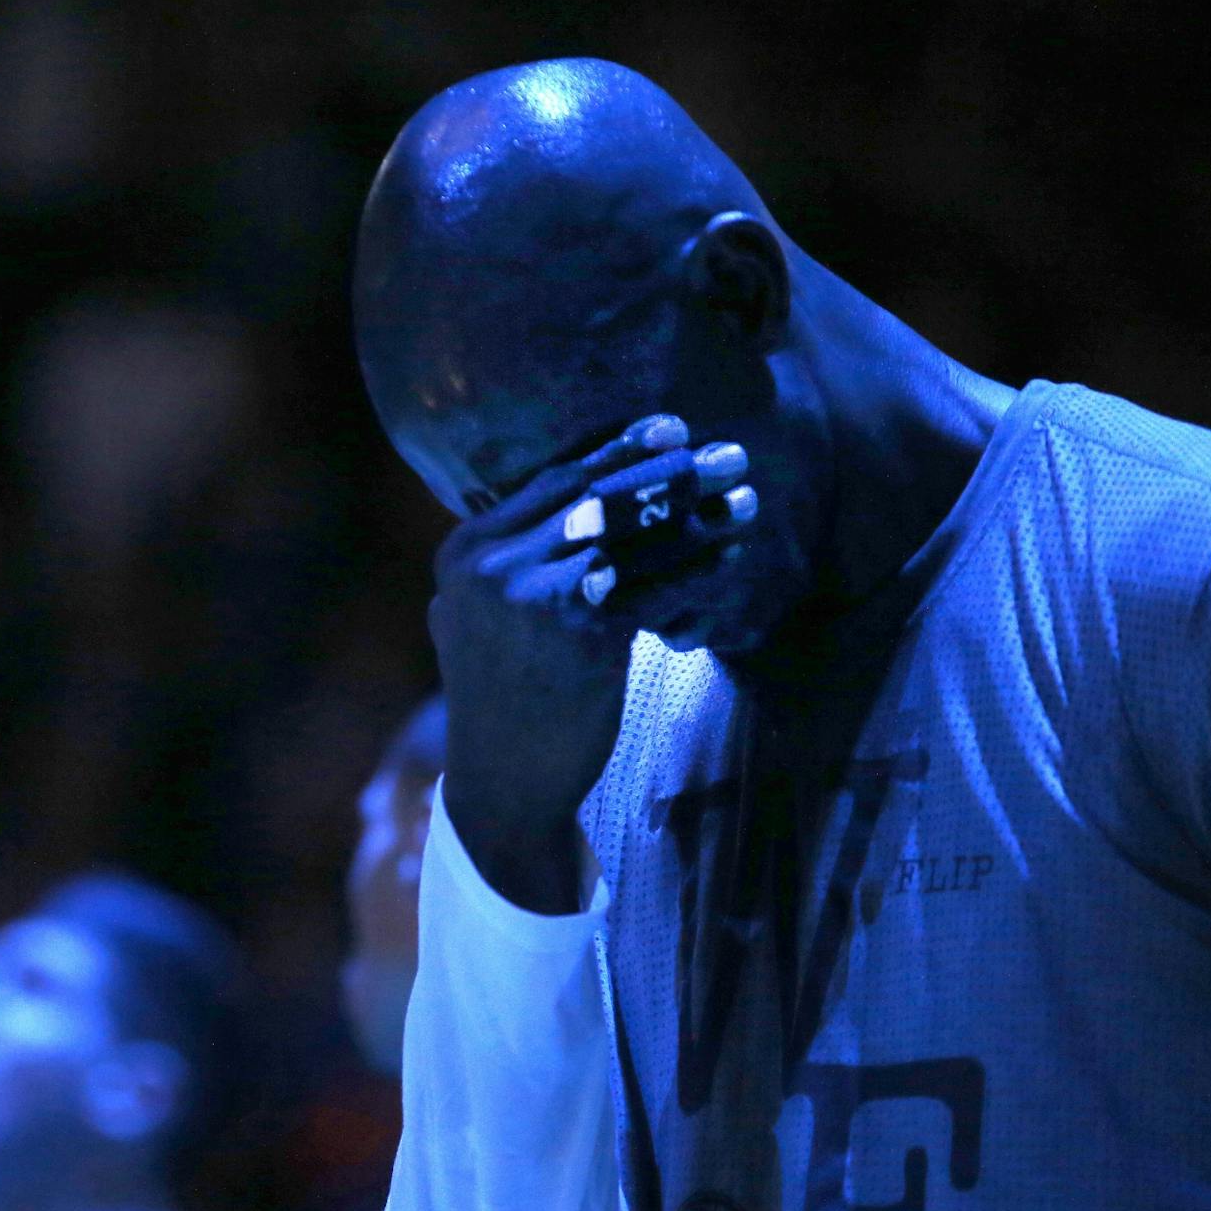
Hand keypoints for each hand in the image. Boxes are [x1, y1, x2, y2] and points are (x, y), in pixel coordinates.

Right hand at [430, 414, 754, 910]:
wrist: (504, 784)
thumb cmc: (506, 696)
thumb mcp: (483, 616)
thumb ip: (516, 556)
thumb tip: (586, 494)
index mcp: (465, 551)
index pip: (552, 482)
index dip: (617, 450)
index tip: (672, 427)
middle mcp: (492, 566)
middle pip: (597, 499)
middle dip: (671, 472)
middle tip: (729, 453)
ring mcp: (533, 598)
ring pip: (633, 540)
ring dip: (700, 515)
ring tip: (746, 498)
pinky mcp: (580, 635)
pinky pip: (654, 589)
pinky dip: (697, 572)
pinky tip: (730, 558)